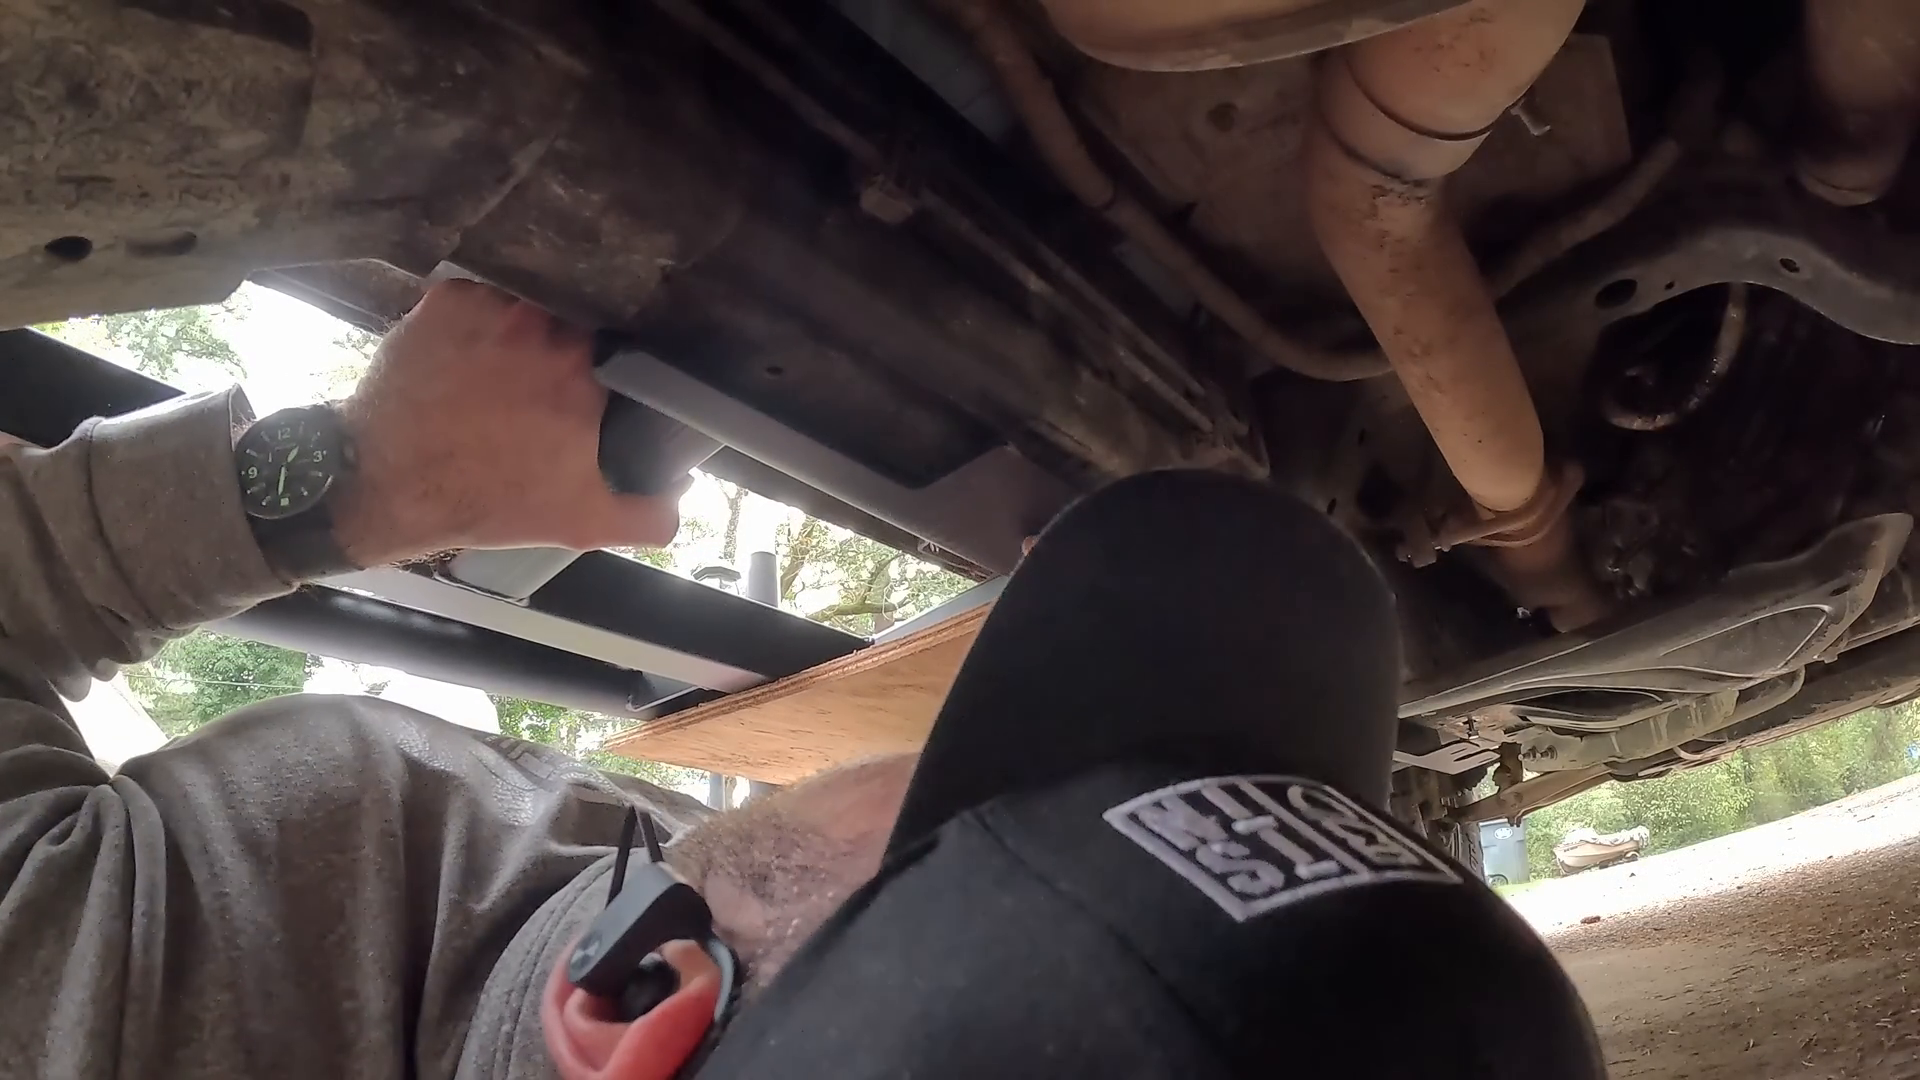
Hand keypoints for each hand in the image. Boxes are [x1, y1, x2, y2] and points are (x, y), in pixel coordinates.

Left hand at [331, 280, 683, 566]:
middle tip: (530, 394)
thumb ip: (649, 514)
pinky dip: (471, 325)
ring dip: (515, 338)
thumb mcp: (581, 524)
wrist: (385, 482)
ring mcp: (493, 310)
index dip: (600, 378)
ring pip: (523, 312)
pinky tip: (459, 360)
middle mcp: (544, 332)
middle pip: (568, 330)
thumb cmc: (484, 501)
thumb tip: (680, 496)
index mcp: (586, 378)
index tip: (581, 400)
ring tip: (492, 378)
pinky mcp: (446, 302)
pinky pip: (475, 301)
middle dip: (555, 357)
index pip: (615, 358)